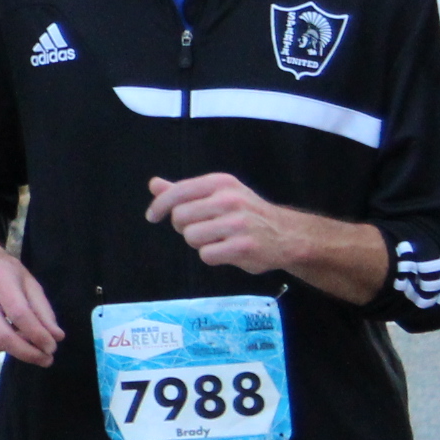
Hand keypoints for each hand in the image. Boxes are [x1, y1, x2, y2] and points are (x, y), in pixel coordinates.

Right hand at [0, 211, 61, 366]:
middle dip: (27, 353)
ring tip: (25, 339)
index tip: (52, 348)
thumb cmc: (5, 273)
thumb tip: (56, 337)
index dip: (38, 335)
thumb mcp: (30, 283)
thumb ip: (44, 311)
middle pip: (3, 335)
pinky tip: (5, 336)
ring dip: (15, 350)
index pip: (20, 314)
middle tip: (45, 359)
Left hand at [146, 173, 299, 275]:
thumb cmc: (245, 213)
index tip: (152, 217)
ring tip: (217, 239)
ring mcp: (238, 223)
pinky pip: (206, 255)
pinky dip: (212, 256)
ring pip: (191, 237)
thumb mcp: (218, 194)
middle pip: (180, 217)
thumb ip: (184, 191)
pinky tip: (227, 250)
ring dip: (199, 243)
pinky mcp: (243, 246)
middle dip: (184, 227)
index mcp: (221, 182)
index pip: (178, 191)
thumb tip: (154, 184)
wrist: (287, 234)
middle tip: (202, 228)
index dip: (159, 205)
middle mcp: (229, 199)